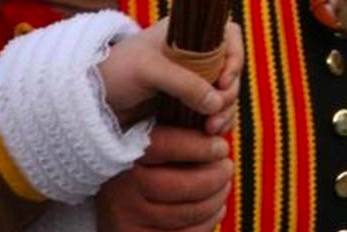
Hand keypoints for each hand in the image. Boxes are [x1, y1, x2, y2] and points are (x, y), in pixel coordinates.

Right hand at [94, 125, 234, 231]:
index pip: (164, 145)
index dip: (201, 145)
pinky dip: (210, 220)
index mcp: (124, 154)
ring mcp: (127, 217)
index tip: (221, 147)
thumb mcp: (157, 140)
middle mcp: (119, 187)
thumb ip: (182, 127)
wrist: (120, 208)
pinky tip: (215, 208)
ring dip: (218, 197)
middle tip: (227, 167)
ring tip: (223, 185)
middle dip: (217, 176)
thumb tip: (219, 126)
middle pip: (182, 184)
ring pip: (189, 211)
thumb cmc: (152, 164)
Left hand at [99, 20, 242, 129]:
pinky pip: (214, 110)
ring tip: (211, 129)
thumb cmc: (116, 72)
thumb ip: (185, 83)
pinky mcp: (188, 103)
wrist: (89, 100)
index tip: (223, 81)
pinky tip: (209, 132)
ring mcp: (194, 80)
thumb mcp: (149, 71)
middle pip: (232, 69)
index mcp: (189, 34)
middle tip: (215, 115)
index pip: (230, 36)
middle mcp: (196, 55)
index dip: (235, 56)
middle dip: (229, 93)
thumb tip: (217, 103)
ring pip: (226, 93)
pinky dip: (217, 121)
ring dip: (226, 111)